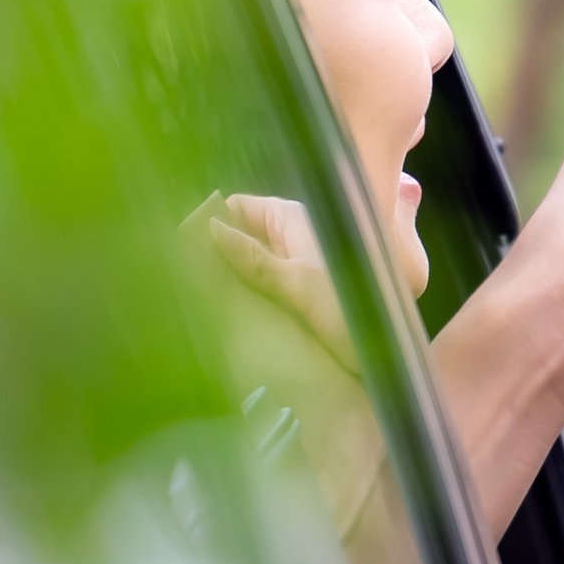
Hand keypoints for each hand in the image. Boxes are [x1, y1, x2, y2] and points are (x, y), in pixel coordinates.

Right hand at [193, 193, 358, 372]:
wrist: (389, 356)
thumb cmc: (349, 310)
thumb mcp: (296, 283)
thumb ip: (251, 258)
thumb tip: (208, 228)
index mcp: (295, 220)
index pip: (239, 207)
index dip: (209, 221)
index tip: (175, 246)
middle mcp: (294, 238)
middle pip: (240, 236)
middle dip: (212, 253)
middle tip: (177, 277)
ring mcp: (296, 267)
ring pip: (248, 264)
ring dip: (226, 279)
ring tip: (190, 298)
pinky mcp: (297, 297)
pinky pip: (260, 289)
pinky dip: (241, 298)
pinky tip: (219, 315)